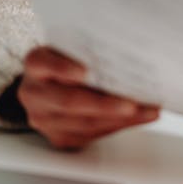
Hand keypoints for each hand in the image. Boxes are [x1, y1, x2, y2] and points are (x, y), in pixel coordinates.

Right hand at [18, 47, 159, 149]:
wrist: (51, 82)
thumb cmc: (68, 59)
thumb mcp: (71, 46)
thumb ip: (88, 48)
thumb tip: (127, 46)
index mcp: (36, 64)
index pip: (43, 63)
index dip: (63, 68)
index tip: (84, 72)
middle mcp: (35, 93)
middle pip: (69, 102)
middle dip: (104, 105)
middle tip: (131, 104)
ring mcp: (45, 119)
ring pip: (84, 123)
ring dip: (120, 119)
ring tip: (147, 110)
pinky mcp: (60, 137)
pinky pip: (92, 135)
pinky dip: (120, 125)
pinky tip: (140, 117)